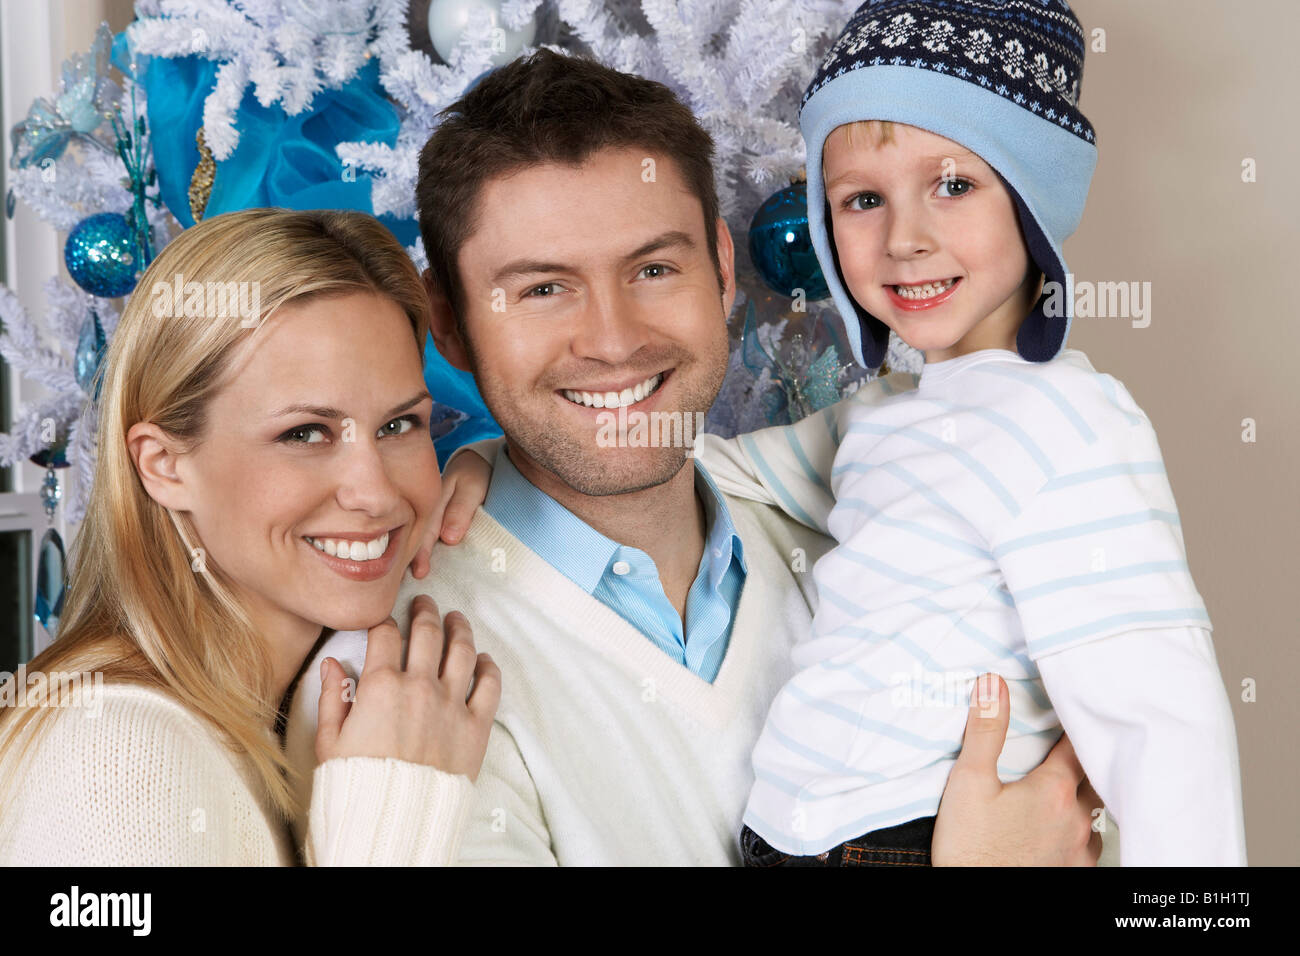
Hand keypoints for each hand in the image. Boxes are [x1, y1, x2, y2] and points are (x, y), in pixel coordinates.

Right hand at [315, 595, 500, 781]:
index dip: (383, 621)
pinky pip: (489, 685)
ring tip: (456, 619)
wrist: (392, 820)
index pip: (385, 634)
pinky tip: (483, 659)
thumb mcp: (329, 742)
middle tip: (424, 603)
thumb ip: (331, 697)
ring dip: (460, 628)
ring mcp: (451, 705)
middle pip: (428, 632)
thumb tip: (331, 664)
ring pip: (462, 650)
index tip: (385, 621)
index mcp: (380, 686)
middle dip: (425, 611)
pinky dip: (488, 666)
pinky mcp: (476, 726)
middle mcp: (419, 687)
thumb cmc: (356, 784)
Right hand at [410, 449, 492, 578]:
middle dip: (412, 559)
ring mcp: (430, 514)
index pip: (426, 531)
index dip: (422, 552)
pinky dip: (427, 551)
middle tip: (410, 582)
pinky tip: (420, 567)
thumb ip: (461, 509)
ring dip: (415, 557)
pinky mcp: (437, 519)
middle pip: (417, 537)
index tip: (420, 572)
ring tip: (408, 580)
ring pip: (422, 538)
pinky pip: (430, 536)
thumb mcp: (472, 486)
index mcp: (432, 500)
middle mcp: (426, 509)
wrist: (482, 462)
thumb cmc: (477, 474)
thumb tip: (448, 539)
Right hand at [931, 673, 1102, 865]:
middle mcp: (1077, 820)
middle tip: (1073, 741)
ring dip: (1085, 794)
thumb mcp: (968, 782)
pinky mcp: (1073, 872)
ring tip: (1067, 783)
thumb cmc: (970, 848)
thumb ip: (985, 731)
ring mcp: (1080, 850)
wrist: (974, 903)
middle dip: (1086, 757)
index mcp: (1054, 791)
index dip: (1075, 724)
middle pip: (1096, 776)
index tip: (1070, 709)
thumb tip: (993, 685)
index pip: (1078, 744)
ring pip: (1096, 811)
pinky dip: (1080, 826)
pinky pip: (1090, 842)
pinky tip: (1062, 824)